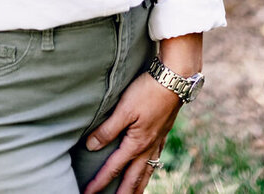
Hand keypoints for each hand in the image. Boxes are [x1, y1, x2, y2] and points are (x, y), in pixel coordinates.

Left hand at [82, 72, 181, 193]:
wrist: (175, 80)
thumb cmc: (148, 92)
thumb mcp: (124, 109)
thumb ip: (108, 129)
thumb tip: (91, 146)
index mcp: (136, 143)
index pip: (114, 168)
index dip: (100, 182)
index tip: (88, 193)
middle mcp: (148, 147)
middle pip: (133, 178)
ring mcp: (157, 141)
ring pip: (146, 172)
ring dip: (138, 187)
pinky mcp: (163, 133)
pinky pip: (155, 159)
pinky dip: (149, 170)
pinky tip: (148, 168)